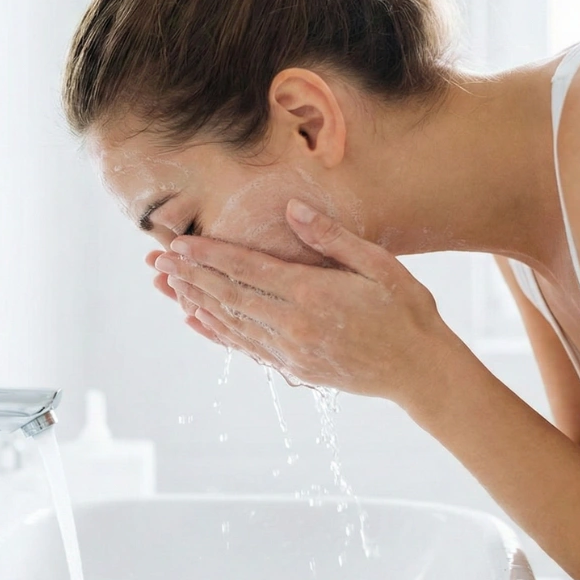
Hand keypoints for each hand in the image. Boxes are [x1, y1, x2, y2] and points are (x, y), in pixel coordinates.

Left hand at [150, 199, 466, 402]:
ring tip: (166, 285)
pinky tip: (195, 319)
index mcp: (313, 295)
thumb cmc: (407, 311)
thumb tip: (292, 208)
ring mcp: (291, 351)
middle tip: (158, 260)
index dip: (210, 256)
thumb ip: (332, 238)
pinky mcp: (293, 367)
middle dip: (191, 276)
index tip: (180, 244)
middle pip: (230, 296)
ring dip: (195, 301)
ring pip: (230, 323)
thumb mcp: (379, 264)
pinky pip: (244, 347)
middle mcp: (294, 326)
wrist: (421, 371)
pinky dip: (216, 331)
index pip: (248, 270)